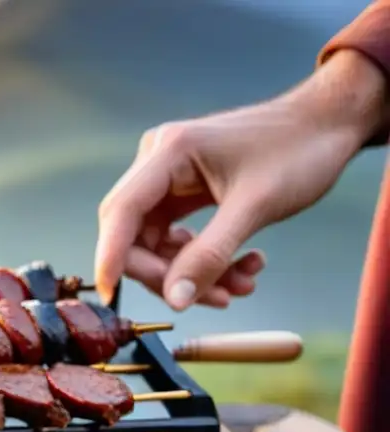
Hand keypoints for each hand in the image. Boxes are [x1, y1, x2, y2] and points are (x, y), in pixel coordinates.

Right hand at [95, 50, 389, 309]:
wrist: (329, 124)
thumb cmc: (299, 150)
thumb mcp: (255, 208)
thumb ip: (210, 255)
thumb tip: (174, 299)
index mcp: (168, 152)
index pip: (121, 212)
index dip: (111, 257)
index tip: (110, 295)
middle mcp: (159, 161)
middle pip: (135, 233)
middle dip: (168, 273)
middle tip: (211, 298)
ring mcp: (171, 177)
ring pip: (159, 242)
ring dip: (194, 272)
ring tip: (241, 286)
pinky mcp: (185, 190)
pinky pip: (179, 238)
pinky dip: (205, 259)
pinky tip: (242, 267)